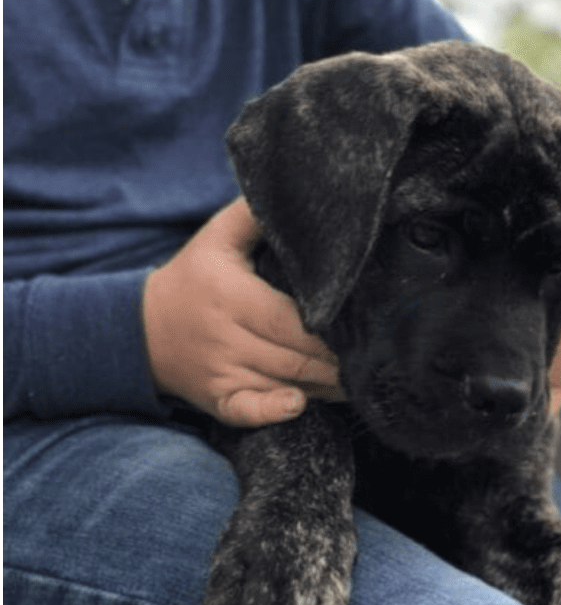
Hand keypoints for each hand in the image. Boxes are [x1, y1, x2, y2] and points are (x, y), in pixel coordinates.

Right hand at [142, 197, 342, 426]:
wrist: (142, 329)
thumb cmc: (194, 277)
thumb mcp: (217, 237)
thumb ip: (255, 215)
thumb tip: (300, 193)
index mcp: (232, 297)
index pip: (290, 320)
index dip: (327, 329)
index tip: (362, 326)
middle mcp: (226, 337)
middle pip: (295, 357)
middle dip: (336, 361)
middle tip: (373, 357)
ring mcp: (221, 372)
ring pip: (283, 384)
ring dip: (323, 386)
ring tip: (358, 379)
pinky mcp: (217, 399)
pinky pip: (248, 412)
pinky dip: (274, 412)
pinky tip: (300, 405)